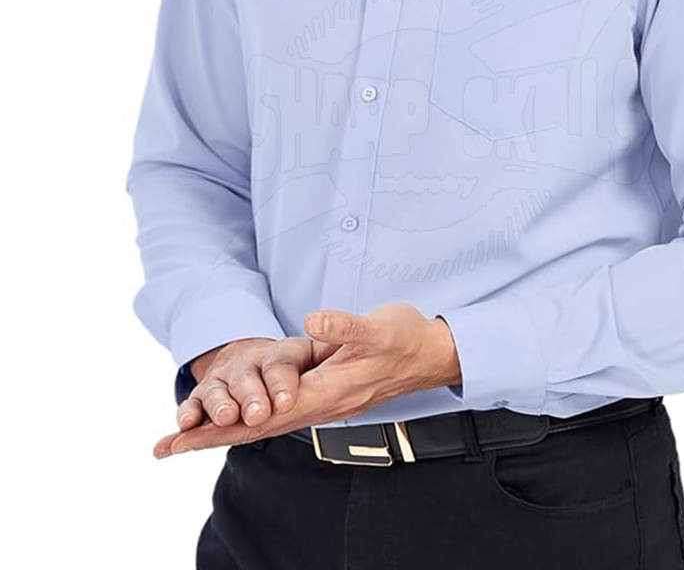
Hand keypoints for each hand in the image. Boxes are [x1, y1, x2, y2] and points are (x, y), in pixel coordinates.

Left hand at [154, 304, 460, 456]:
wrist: (431, 352)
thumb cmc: (405, 338)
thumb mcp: (379, 327)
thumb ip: (345, 327)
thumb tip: (311, 320)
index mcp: (329, 391)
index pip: (266, 416)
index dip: (226, 425)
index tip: (188, 437)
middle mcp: (322, 404)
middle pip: (258, 429)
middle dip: (212, 437)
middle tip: (167, 448)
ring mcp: (325, 403)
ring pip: (266, 425)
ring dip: (227, 432)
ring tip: (188, 440)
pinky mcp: (327, 395)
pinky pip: (279, 415)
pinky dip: (250, 421)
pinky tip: (236, 421)